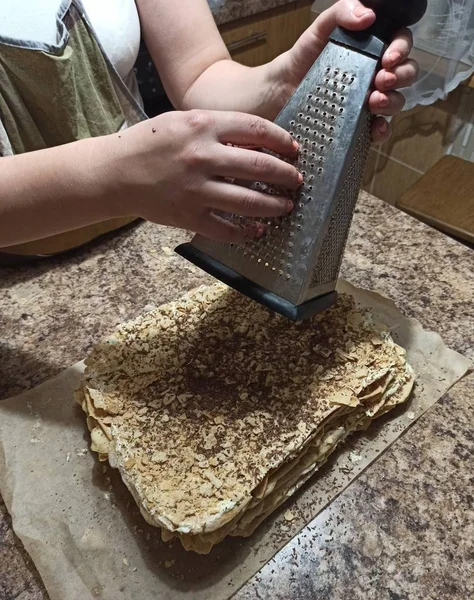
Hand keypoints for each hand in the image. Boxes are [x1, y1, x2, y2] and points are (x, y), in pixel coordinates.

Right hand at [114, 110, 300, 241]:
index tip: (294, 150)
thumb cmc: (149, 143)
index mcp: (203, 126)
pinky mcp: (189, 216)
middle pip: (261, 167)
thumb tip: (257, 144)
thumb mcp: (183, 122)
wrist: (115, 173)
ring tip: (285, 207)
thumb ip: (218, 129)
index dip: (283, 142)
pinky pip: (226, 229)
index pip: (257, 130)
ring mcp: (197, 190)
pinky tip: (258, 231)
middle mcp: (203, 157)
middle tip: (296, 181)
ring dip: (274, 206)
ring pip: (250, 202)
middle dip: (287, 176)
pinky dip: (247, 233)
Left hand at [268, 0, 418, 142]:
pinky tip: (377, 128)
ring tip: (374, 101)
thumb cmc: (302, 58)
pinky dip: (383, 131)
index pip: (401, 44)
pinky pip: (380, 130)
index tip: (389, 57)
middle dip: (400, 76)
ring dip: (392, 101)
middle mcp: (375, 75)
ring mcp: (369, 101)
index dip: (402, 49)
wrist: (281, 90)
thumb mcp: (319, 29)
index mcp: (372, 49)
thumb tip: (368, 15)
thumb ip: (340, 14)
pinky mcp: (359, 124)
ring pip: (396, 101)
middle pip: (405, 73)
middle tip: (381, 80)